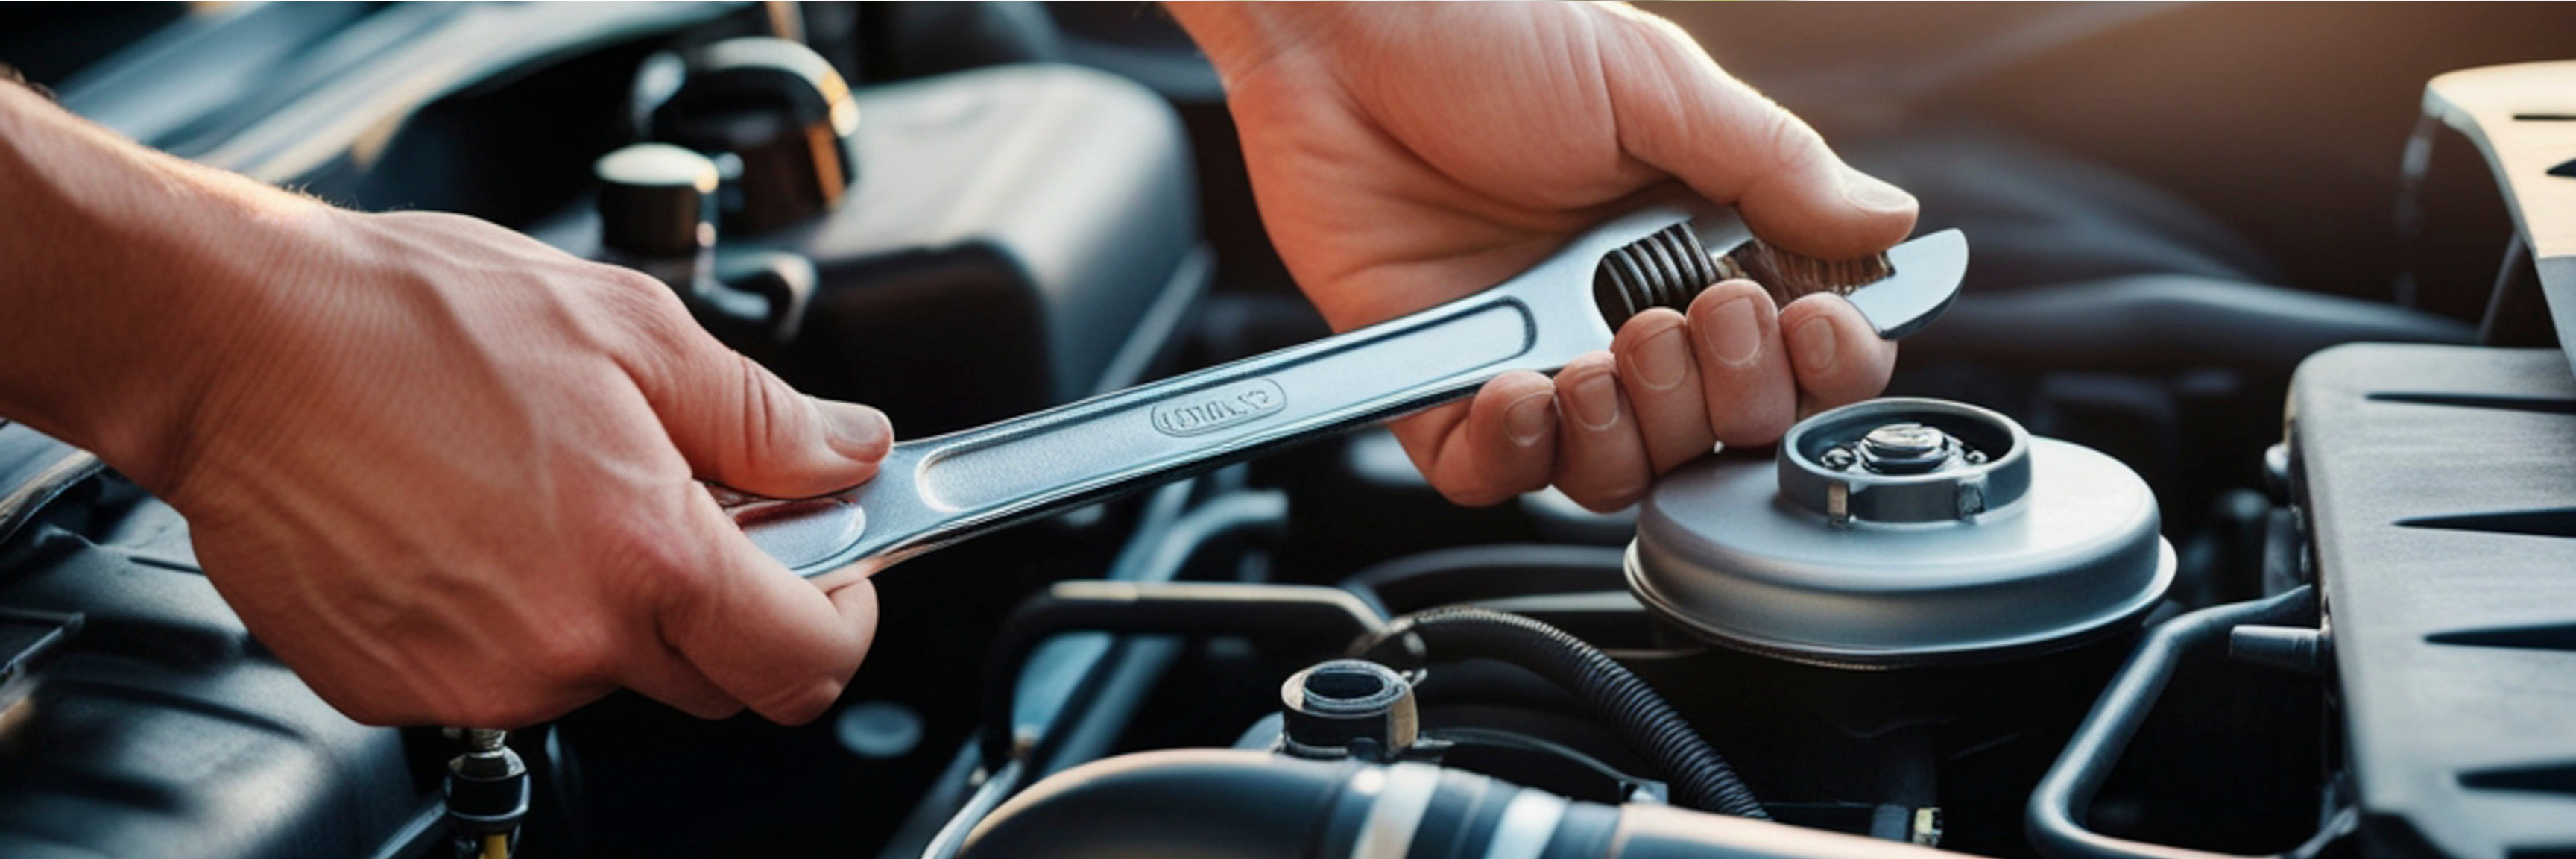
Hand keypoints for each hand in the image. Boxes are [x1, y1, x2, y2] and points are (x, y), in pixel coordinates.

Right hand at [156, 209, 892, 725]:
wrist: (235, 340)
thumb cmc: (408, 320)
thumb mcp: (631, 329)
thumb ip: (762, 415)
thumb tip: (850, 450)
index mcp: (647, 556)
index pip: (804, 664)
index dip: (840, 621)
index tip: (834, 577)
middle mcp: (567, 641)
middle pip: (713, 681)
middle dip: (727, 608)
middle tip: (686, 508)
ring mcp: (477, 678)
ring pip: (603, 677)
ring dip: (610, 606)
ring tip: (551, 492)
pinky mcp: (395, 690)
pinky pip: (501, 676)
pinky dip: (512, 617)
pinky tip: (477, 526)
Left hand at [1171, 3, 1918, 509]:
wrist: (1339, 31)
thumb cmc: (1483, 32)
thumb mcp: (1651, 84)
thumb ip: (1772, 167)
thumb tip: (1890, 225)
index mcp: (1694, 241)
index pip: (1795, 349)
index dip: (1820, 365)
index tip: (1812, 328)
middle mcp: (1621, 310)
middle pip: (1717, 432)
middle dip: (1722, 398)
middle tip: (1685, 321)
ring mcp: (1534, 353)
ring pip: (1615, 471)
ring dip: (1628, 436)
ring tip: (1601, 359)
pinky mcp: (1441, 384)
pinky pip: (1494, 474)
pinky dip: (1519, 457)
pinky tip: (1522, 392)